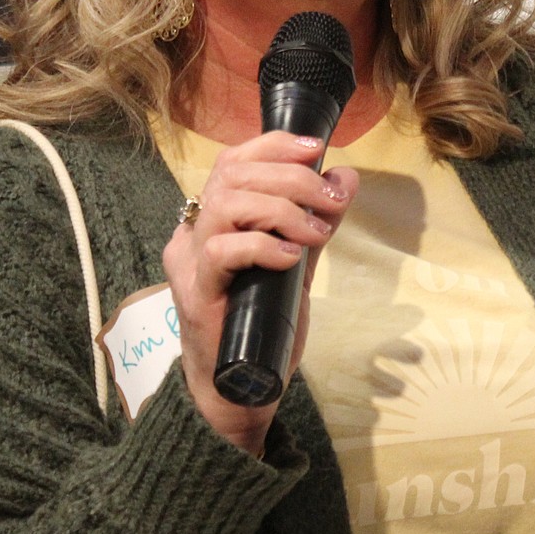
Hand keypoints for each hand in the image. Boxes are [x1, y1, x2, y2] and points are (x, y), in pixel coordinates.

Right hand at [162, 131, 356, 454]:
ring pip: (226, 205)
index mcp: (212, 220)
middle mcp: (193, 234)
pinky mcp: (197, 295)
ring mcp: (189, 264)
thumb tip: (344, 176)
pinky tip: (290, 257)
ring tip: (315, 233)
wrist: (238, 387)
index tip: (316, 151)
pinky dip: (262, 246)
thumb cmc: (262, 323)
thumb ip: (316, 220)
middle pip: (232, 175)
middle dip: (292, 178)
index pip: (233, 161)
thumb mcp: (296, 262)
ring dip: (282, 209)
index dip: (274, 146)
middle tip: (330, 201)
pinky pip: (222, 252)